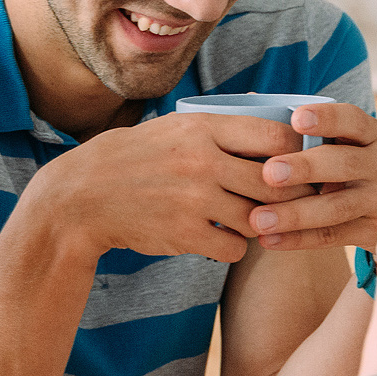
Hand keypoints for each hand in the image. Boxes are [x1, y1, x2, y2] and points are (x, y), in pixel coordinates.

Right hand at [33, 112, 315, 263]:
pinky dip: (233, 247)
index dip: (295, 154)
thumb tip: (276, 134)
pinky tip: (219, 238)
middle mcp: (203, 161)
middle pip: (276, 182)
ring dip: (259, 224)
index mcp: (202, 128)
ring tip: (247, 220)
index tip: (294, 165)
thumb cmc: (132, 158)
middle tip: (288, 202)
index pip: (277, 138)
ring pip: (260, 218)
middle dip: (288, 196)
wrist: (80, 197)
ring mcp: (194, 199)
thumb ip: (219, 130)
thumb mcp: (173, 127)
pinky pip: (235, 247)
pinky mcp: (185, 234)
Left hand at [245, 104, 376, 251]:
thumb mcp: (356, 141)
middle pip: (343, 164)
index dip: (326, 118)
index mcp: (374, 135)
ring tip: (257, 219)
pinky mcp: (373, 232)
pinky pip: (333, 237)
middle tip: (269, 172)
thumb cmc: (364, 162)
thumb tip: (252, 100)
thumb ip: (315, 128)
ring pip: (336, 207)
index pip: (353, 120)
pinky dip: (298, 239)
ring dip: (294, 214)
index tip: (296, 118)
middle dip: (305, 168)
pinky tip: (268, 240)